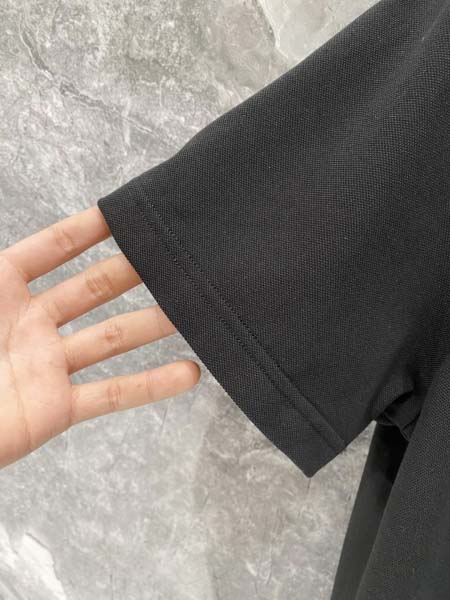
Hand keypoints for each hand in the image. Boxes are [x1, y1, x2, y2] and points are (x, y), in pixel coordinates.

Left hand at [0, 206, 200, 468]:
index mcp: (0, 290)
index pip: (52, 249)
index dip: (88, 229)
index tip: (125, 212)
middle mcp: (31, 323)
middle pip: (94, 288)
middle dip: (133, 269)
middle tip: (173, 256)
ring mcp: (47, 365)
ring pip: (112, 338)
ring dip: (153, 323)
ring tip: (192, 309)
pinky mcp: (56, 409)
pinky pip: (112, 394)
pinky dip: (151, 385)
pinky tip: (187, 373)